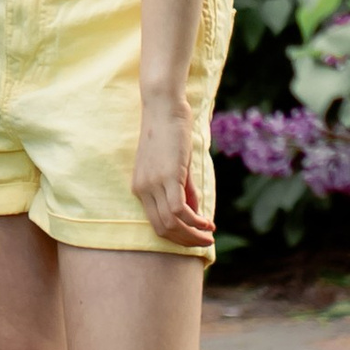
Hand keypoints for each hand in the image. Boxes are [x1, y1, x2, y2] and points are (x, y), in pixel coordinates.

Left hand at [132, 98, 214, 250]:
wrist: (163, 106)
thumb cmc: (170, 131)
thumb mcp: (176, 165)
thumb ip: (184, 190)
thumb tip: (194, 214)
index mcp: (140, 188)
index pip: (156, 224)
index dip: (178, 235)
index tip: (196, 237)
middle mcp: (142, 189)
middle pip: (162, 229)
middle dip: (185, 241)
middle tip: (205, 242)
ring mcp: (153, 184)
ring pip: (171, 224)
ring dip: (192, 235)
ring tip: (209, 236)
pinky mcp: (167, 177)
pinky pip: (179, 210)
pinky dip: (195, 222)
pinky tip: (207, 223)